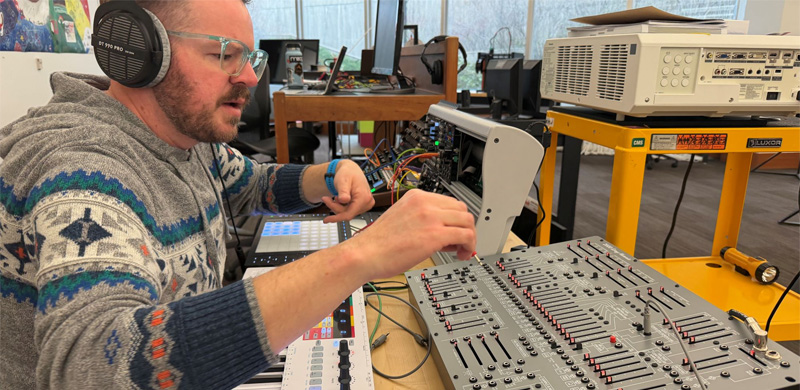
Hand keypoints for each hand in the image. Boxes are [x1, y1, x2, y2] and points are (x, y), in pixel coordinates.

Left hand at [322, 160, 374, 222]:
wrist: (351, 170)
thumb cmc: (347, 173)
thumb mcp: (342, 181)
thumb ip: (343, 191)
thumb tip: (344, 201)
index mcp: (364, 197)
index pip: (349, 214)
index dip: (337, 218)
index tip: (326, 220)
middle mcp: (367, 202)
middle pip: (347, 214)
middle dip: (335, 207)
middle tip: (325, 198)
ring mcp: (366, 204)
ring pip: (348, 213)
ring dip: (338, 207)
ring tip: (334, 197)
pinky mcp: (363, 205)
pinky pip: (350, 211)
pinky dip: (342, 207)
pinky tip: (339, 199)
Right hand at [341, 189, 475, 278]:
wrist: (365, 254)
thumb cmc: (377, 243)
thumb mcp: (401, 219)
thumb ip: (422, 220)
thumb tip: (442, 233)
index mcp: (416, 196)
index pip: (449, 202)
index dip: (455, 219)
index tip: (454, 232)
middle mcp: (425, 203)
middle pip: (461, 209)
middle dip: (464, 226)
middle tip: (459, 242)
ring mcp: (431, 217)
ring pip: (467, 221)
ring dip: (469, 237)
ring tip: (460, 250)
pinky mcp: (435, 234)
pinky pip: (466, 235)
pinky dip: (469, 246)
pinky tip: (460, 254)